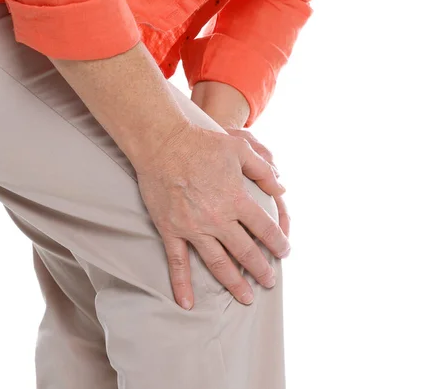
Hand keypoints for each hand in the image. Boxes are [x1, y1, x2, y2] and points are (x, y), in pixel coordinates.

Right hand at [134, 121, 290, 309]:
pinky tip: (187, 303)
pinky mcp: (171, 230)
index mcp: (236, 199)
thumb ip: (263, 170)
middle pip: (245, 252)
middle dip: (261, 269)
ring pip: (217, 263)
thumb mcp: (239, 149)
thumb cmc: (201, 144)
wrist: (162, 144)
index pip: (265, 229)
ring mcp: (192, 227)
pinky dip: (182, 284)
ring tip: (246, 297)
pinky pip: (177, 262)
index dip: (278, 242)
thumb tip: (282, 188)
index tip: (284, 251)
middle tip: (270, 281)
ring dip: (233, 282)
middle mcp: (217, 218)